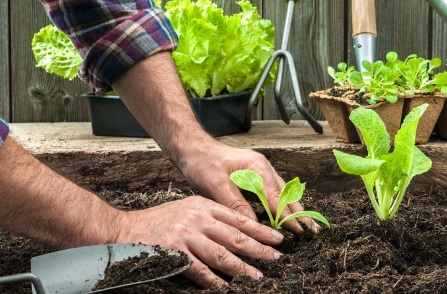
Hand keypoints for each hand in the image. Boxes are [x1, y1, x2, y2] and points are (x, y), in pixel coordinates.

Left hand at [111, 52, 318, 232]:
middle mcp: (263, 168)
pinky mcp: (254, 175)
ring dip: (293, 208)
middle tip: (313, 230)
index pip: (277, 197)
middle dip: (299, 212)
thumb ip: (236, 204)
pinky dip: (282, 203)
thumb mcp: (216, 185)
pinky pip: (273, 191)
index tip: (300, 231)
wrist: (192, 147)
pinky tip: (286, 213)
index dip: (288, 216)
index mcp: (257, 168)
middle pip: (286, 194)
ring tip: (305, 224)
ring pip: (282, 192)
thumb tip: (252, 225)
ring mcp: (260, 170)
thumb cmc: (202, 162)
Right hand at [115, 195, 283, 288]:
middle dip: (259, 248)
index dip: (260, 230)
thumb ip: (211, 218)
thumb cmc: (159, 221)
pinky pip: (199, 270)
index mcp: (203, 205)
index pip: (239, 218)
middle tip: (276, 258)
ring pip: (222, 254)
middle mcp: (197, 218)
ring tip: (257, 276)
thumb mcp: (188, 209)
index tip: (277, 238)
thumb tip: (237, 234)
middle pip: (235, 236)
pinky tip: (225, 286)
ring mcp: (186, 235)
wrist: (125, 229)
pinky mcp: (174, 252)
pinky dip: (214, 280)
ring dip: (242, 267)